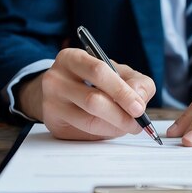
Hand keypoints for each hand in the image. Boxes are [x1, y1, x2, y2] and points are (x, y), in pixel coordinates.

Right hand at [18, 48, 155, 140]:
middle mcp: (56, 79)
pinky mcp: (53, 124)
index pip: (98, 72)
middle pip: (93, 100)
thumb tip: (140, 99)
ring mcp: (51, 103)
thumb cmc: (94, 80)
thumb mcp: (118, 72)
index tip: (139, 108)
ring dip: (115, 127)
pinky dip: (104, 134)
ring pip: (89, 122)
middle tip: (137, 123)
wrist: (63, 91)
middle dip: (121, 115)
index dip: (122, 91)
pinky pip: (84, 133)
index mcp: (71, 58)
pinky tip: (111, 127)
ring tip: (127, 126)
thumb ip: (137, 82)